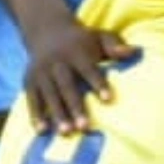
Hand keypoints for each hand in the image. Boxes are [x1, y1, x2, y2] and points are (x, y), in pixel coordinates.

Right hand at [22, 15, 134, 134]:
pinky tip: (42, 131)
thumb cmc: (82, 41)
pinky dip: (36, 114)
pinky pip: (32, 99)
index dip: (98, 83)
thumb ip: (115, 45)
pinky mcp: (29, 81)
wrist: (47, 30)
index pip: (88, 68)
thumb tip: (134, 51)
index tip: (108, 100)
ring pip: (49, 94)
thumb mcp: (99, 36)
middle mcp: (56, 61)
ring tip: (66, 132)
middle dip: (74, 105)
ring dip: (56, 113)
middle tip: (84, 127)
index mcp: (76, 51)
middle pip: (66, 85)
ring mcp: (41, 72)